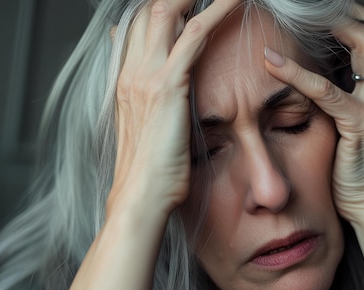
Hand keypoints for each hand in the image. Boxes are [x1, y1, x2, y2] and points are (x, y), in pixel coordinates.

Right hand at [108, 0, 239, 219]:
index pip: (137, 28)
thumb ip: (156, 108)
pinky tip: (237, 0)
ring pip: (167, 11)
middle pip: (148, 11)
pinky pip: (194, 34)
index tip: (185, 5)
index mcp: (126, 82)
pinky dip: (217, 10)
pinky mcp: (167, 86)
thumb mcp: (149, 134)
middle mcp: (131, 71)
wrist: (140, 197)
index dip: (160, 12)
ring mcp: (145, 75)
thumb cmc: (150, 174)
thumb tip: (169, 98)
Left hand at [265, 5, 363, 226]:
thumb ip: (356, 101)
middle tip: (310, 6)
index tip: (323, 11)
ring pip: (362, 43)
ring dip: (327, 24)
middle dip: (344, 10)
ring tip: (295, 15)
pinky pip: (326, 90)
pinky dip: (296, 73)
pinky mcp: (362, 125)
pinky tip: (271, 63)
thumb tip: (328, 80)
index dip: (354, 16)